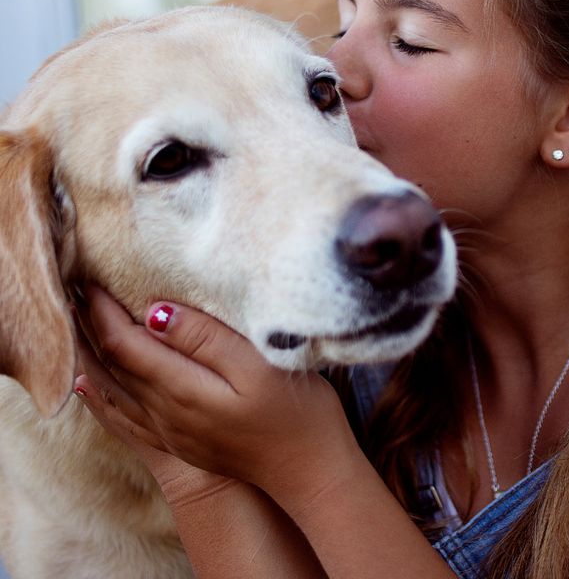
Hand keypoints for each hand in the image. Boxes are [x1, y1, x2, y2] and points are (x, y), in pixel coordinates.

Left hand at [75, 287, 360, 512]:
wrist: (310, 472)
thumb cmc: (297, 412)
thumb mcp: (260, 367)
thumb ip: (207, 339)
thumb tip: (157, 312)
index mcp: (183, 390)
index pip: (126, 344)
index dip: (104, 311)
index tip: (90, 278)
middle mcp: (166, 414)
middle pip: (113, 366)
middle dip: (92, 327)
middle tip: (76, 290)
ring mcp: (172, 432)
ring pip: (115, 390)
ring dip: (92, 356)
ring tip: (76, 326)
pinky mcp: (182, 442)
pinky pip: (125, 416)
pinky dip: (102, 397)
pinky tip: (90, 388)